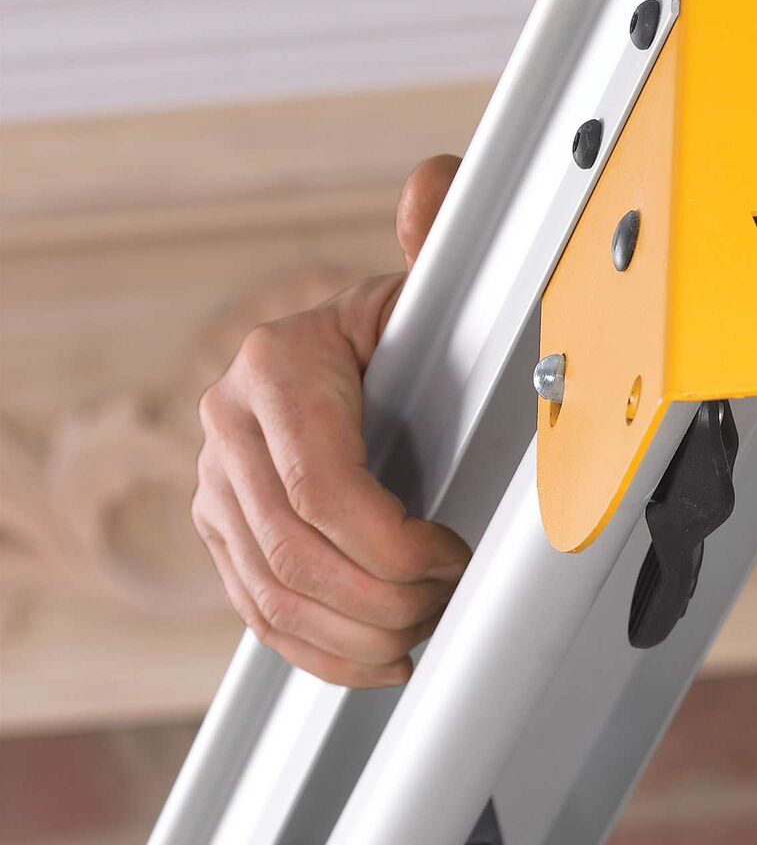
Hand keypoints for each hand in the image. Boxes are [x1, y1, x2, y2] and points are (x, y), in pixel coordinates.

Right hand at [191, 155, 470, 686]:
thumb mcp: (425, 294)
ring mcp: (219, 487)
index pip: (323, 489)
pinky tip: (378, 660)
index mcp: (278, 368)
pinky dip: (322, 654)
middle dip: (384, 597)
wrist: (353, 362)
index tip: (450, 555)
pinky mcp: (224, 534)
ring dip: (358, 634)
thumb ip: (437, 245)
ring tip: (420, 629)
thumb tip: (437, 185)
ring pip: (273, 595)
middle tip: (445, 601)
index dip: (395, 543)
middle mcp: (231, 427)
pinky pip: (258, 615)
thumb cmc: (403, 334)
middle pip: (297, 554)